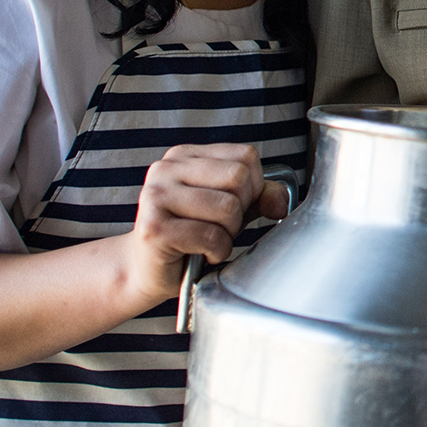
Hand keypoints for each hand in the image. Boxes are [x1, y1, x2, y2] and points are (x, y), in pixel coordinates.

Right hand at [119, 143, 285, 303]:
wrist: (145, 271)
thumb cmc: (191, 236)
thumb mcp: (232, 209)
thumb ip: (261, 197)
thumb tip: (281, 202)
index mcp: (185, 155)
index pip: (246, 156)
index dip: (254, 187)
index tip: (234, 207)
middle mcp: (166, 168)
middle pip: (238, 177)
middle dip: (241, 211)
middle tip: (220, 227)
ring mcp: (156, 196)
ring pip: (227, 207)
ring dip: (228, 234)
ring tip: (208, 240)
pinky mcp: (154, 228)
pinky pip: (210, 236)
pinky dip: (217, 251)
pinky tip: (200, 253)